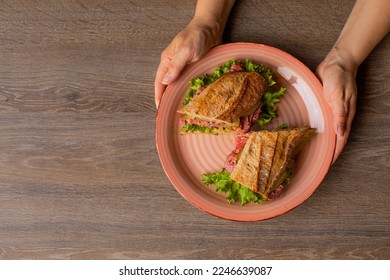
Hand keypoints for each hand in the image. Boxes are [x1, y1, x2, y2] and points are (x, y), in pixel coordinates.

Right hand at [154, 18, 219, 107]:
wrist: (211, 27)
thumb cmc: (197, 36)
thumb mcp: (186, 50)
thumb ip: (176, 65)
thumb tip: (165, 82)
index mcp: (167, 61)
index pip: (159, 83)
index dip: (158, 97)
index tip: (159, 111)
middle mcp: (173, 66)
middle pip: (167, 86)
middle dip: (167, 100)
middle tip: (170, 115)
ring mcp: (183, 68)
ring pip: (177, 86)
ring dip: (178, 97)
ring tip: (180, 111)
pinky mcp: (193, 68)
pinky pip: (188, 83)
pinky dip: (188, 92)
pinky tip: (192, 100)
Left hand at [316, 48, 357, 163]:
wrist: (336, 63)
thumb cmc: (339, 78)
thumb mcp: (339, 97)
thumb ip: (340, 115)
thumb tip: (341, 133)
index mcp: (345, 115)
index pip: (341, 139)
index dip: (335, 152)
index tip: (328, 165)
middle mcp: (339, 115)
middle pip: (335, 138)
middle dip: (329, 151)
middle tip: (319, 163)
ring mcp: (333, 110)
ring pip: (329, 131)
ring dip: (324, 141)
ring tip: (315, 152)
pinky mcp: (326, 105)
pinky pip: (324, 121)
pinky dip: (320, 130)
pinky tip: (313, 133)